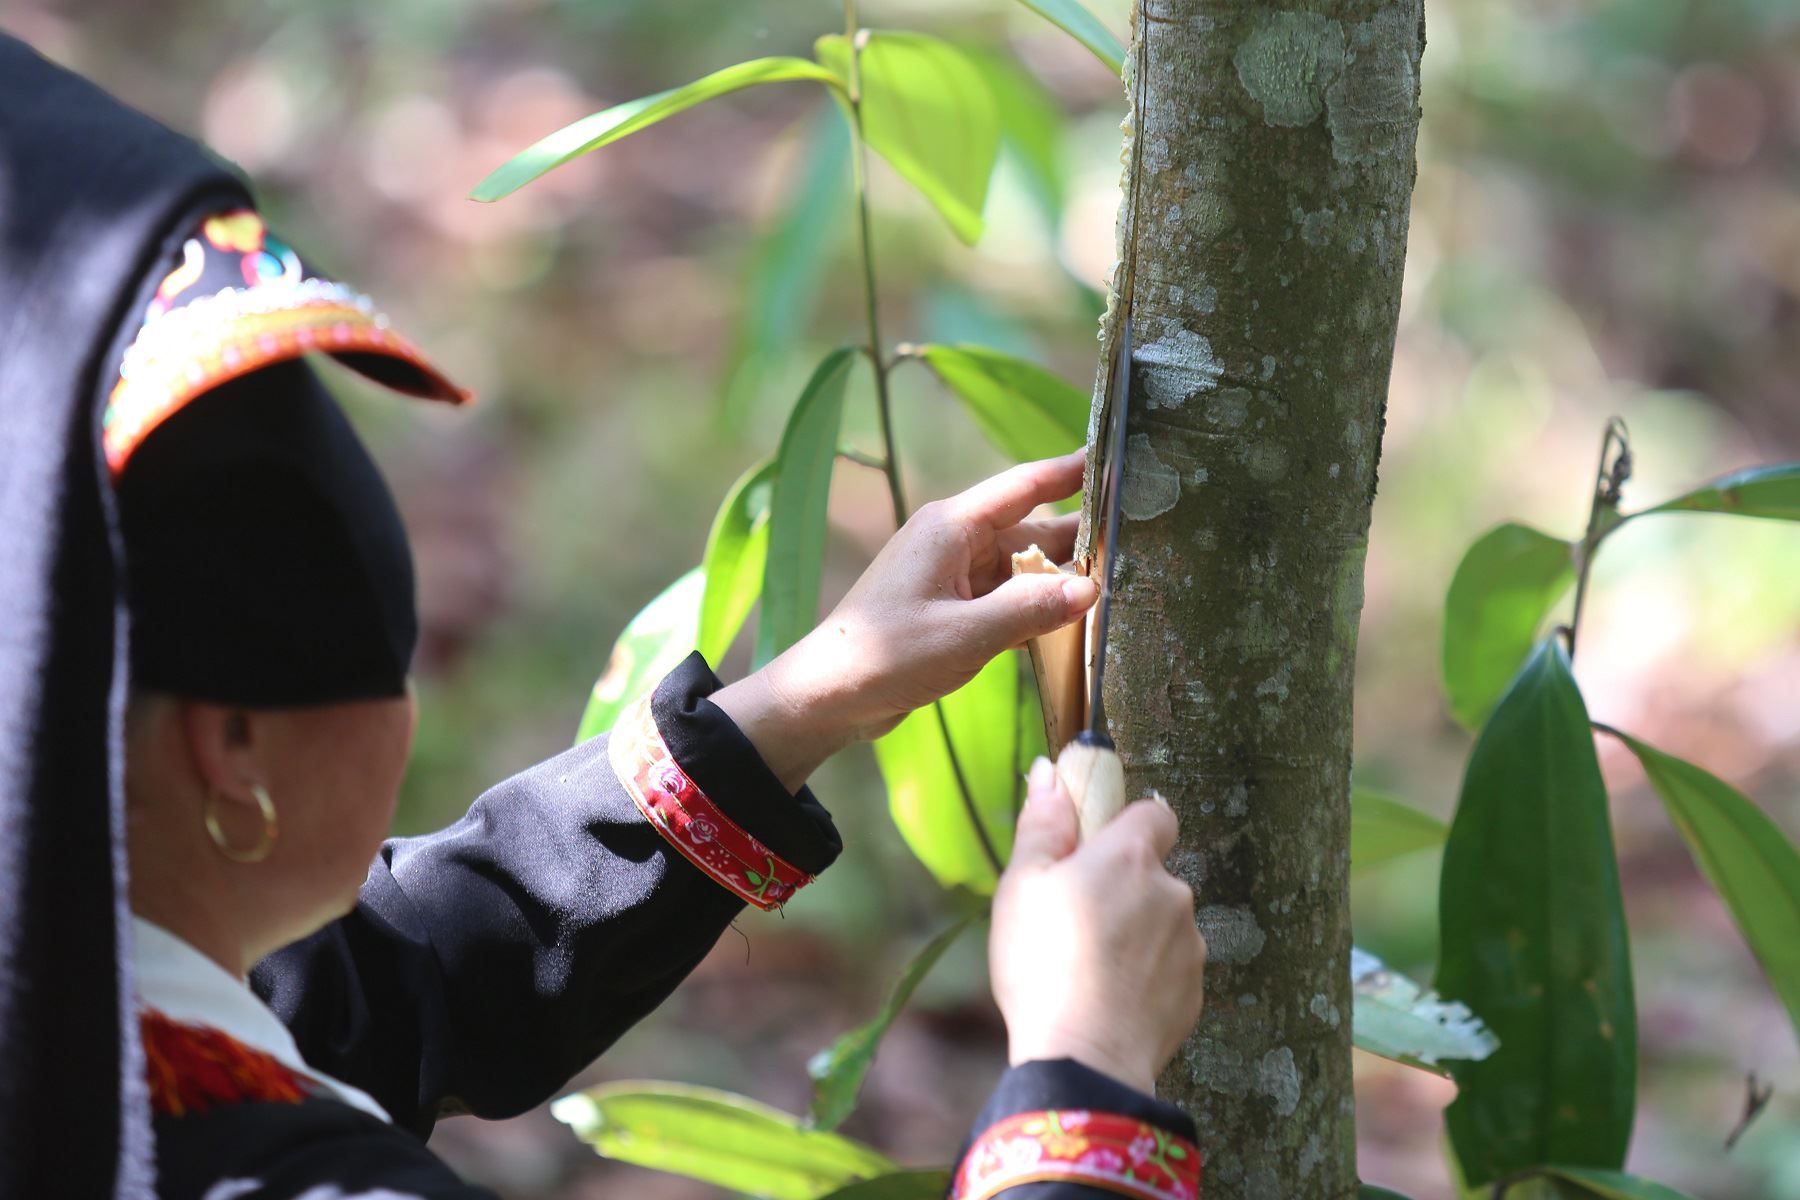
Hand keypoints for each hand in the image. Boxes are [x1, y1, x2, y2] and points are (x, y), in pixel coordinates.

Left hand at [713, 452, 1096, 788]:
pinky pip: (1006, 598)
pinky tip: (1072, 625)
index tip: (1117, 456)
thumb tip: (1090, 589)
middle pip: (1033, 530)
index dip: (1072, 470)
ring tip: (1121, 586)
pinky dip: (1035, 608)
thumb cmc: (885, 657)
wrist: (827, 696)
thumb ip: (1030, 610)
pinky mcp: (951, 608)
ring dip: (1060, 581)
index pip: (1025, 485)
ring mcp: (952, 575)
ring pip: (1023, 569)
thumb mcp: (965, 636)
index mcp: (951, 527)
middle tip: (1142, 542)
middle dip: (1081, 539)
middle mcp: (954, 542)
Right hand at [988, 757, 1206, 1095]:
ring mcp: (1190, 945)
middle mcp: (1173, 892)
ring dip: (1135, 934)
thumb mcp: (1021, 887)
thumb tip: (1049, 773)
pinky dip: (1145, 977)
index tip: (1095, 848)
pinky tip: (1109, 999)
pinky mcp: (1194, 992)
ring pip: (1161, 923)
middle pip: (1152, 873)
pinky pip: (1168, 969)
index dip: (1126, 824)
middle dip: (1123, 889)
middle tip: (1075, 922)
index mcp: (1130, 857)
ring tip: (1088, 969)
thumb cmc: (1043, 966)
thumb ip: (1042, 825)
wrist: (1083, 1060)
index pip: (1154, 812)